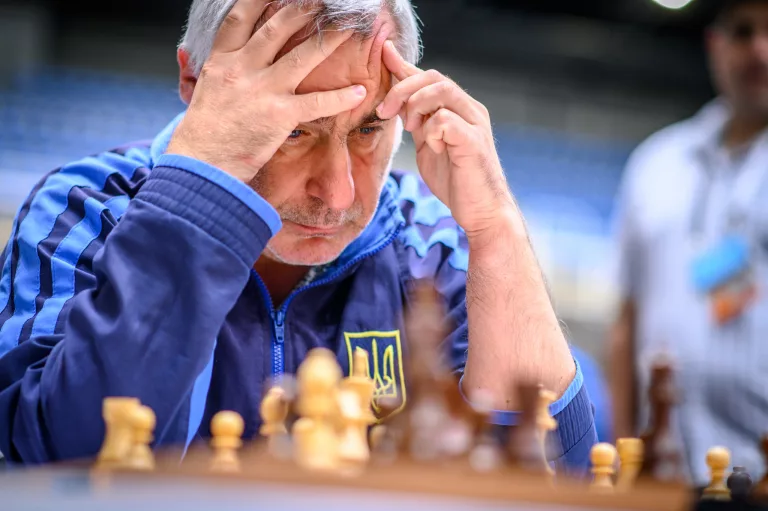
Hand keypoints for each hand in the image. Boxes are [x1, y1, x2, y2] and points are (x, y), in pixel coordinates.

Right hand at [167, 0, 367, 182]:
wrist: (202, 163)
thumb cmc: (204, 131)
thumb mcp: (204, 89)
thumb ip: (219, 68)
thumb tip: (224, 55)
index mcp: (222, 61)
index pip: (240, 19)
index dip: (258, 0)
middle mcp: (242, 69)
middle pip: (276, 28)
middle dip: (302, 11)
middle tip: (323, 3)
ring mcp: (263, 90)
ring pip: (302, 57)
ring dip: (329, 41)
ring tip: (349, 29)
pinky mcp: (280, 115)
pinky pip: (317, 102)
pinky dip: (340, 97)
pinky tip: (358, 91)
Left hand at [377, 42, 516, 238]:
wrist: (481, 212)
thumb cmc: (456, 182)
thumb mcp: (428, 145)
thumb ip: (418, 122)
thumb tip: (397, 103)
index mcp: (459, 109)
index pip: (430, 77)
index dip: (405, 64)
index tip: (384, 52)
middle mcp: (470, 109)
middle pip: (433, 77)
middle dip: (402, 89)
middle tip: (385, 112)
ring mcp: (475, 123)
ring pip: (441, 90)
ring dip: (416, 106)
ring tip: (412, 130)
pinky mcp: (474, 141)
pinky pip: (445, 119)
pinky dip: (431, 131)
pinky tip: (434, 148)